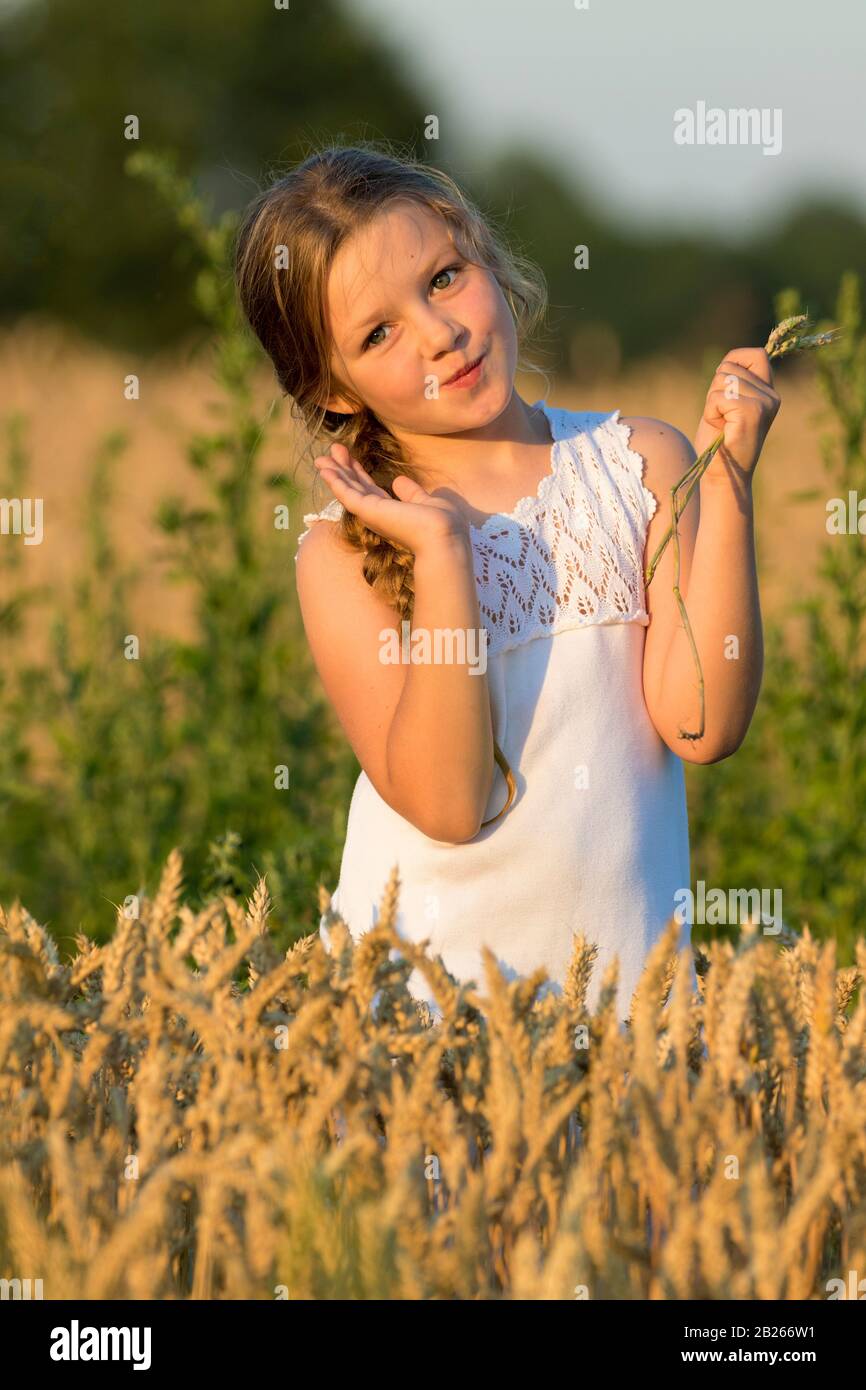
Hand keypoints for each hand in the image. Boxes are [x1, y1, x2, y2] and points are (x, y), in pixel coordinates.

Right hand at [313, 443, 469, 553]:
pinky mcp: (367, 511)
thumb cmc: (441, 524)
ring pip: (347, 490)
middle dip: (342, 469)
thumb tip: (398, 481)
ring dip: (334, 473)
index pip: (370, 489)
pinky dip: (335, 481)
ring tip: (321, 457)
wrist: (442, 537)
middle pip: (355, 487)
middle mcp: (378, 513)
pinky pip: (346, 494)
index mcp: (391, 511)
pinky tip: (325, 469)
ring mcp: (371, 513)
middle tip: (332, 450)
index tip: (349, 457)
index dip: (358, 472)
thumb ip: (411, 493)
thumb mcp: (426, 501)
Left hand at [694, 347, 780, 487]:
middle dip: (716, 388)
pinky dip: (711, 412)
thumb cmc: (720, 442)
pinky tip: (721, 428)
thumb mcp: (729, 405)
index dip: (734, 361)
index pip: (755, 354)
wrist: (723, 475)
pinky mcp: (752, 412)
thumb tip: (728, 364)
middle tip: (722, 415)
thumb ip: (734, 382)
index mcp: (769, 392)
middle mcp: (772, 396)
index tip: (724, 386)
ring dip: (712, 402)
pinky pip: (718, 397)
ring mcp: (764, 403)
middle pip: (730, 366)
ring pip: (723, 380)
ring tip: (722, 423)